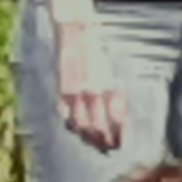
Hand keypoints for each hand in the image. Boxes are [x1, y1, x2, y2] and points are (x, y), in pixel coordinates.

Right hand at [50, 13, 129, 152]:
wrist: (76, 33)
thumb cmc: (97, 51)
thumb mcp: (112, 73)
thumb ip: (114, 96)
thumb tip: (117, 118)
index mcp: (107, 87)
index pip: (115, 119)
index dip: (118, 134)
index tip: (120, 141)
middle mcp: (91, 93)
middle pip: (98, 127)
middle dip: (105, 141)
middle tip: (110, 148)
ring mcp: (74, 94)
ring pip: (81, 126)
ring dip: (89, 138)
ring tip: (95, 144)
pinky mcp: (62, 91)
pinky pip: (67, 116)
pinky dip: (73, 126)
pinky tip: (78, 130)